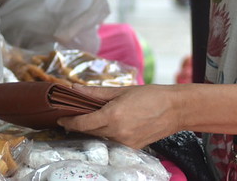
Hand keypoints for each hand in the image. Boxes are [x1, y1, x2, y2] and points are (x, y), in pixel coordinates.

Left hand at [58, 85, 181, 148]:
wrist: (176, 109)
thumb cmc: (151, 96)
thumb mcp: (122, 90)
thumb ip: (96, 92)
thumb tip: (75, 89)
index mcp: (112, 115)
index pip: (82, 123)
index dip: (69, 122)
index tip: (61, 118)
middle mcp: (117, 132)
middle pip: (90, 131)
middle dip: (80, 124)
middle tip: (74, 115)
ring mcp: (125, 142)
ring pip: (101, 137)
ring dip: (94, 129)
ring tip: (93, 118)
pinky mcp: (132, 148)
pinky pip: (113, 142)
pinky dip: (108, 134)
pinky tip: (111, 125)